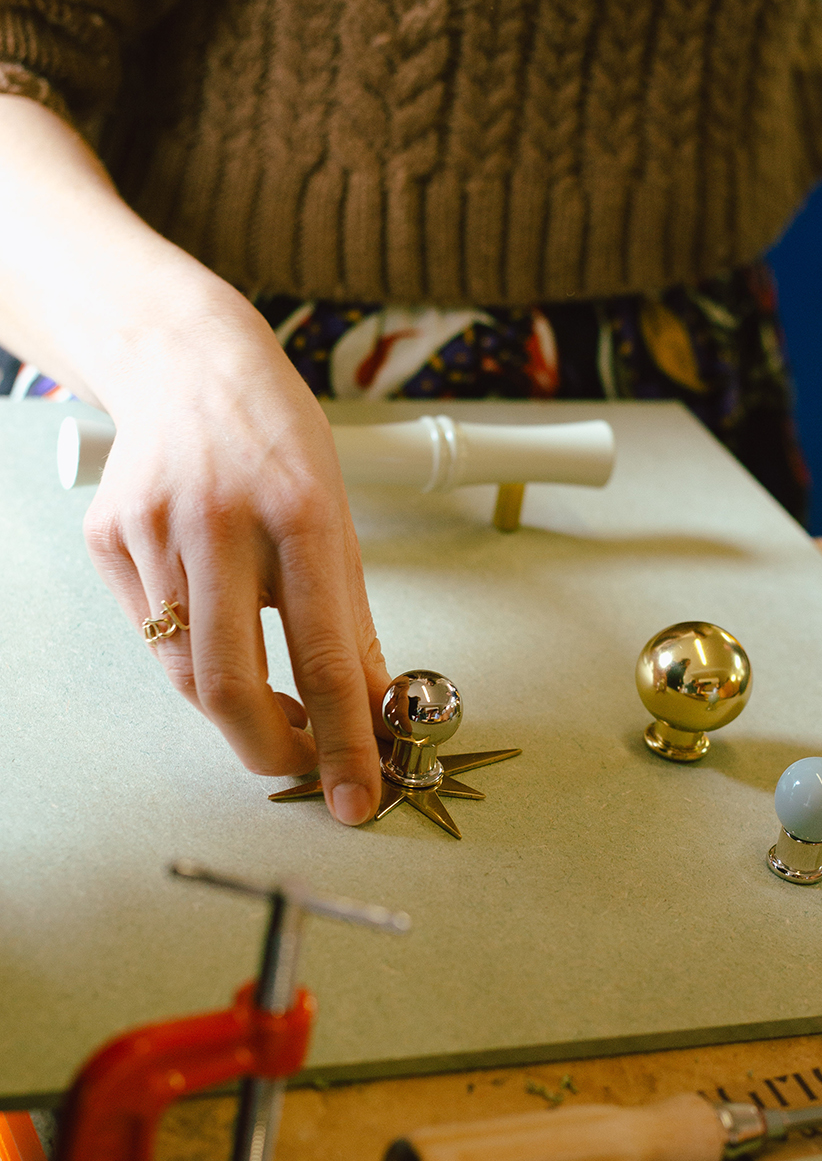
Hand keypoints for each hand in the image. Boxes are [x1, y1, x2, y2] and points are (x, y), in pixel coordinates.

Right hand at [82, 290, 388, 824]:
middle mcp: (219, 521)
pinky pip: (153, 633)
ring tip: (276, 702)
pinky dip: (196, 653)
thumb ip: (352, 621)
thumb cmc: (278, 443)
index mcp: (300, 512)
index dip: (345, 738)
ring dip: (237, 706)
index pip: (324, 654)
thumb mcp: (340, 519)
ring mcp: (151, 530)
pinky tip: (218, 621)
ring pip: (186, 670)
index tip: (359, 796)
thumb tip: (375, 711)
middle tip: (306, 767)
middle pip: (228, 684)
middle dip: (272, 751)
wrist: (187, 364)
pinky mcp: (106, 540)